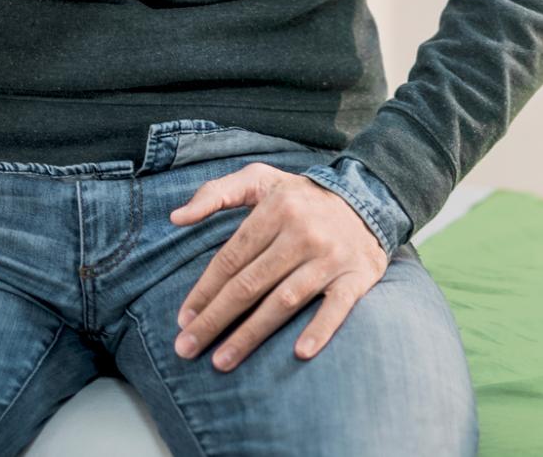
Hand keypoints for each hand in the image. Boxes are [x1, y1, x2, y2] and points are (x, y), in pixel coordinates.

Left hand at [169, 162, 388, 371]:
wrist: (367, 199)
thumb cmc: (301, 196)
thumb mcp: (259, 180)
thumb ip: (216, 193)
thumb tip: (175, 218)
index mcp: (276, 209)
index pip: (231, 258)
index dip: (204, 291)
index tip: (182, 320)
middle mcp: (303, 233)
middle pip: (250, 284)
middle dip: (214, 320)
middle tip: (186, 348)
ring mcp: (331, 257)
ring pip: (284, 301)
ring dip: (251, 334)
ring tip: (222, 361)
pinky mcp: (357, 277)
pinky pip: (337, 307)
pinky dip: (320, 329)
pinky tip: (298, 352)